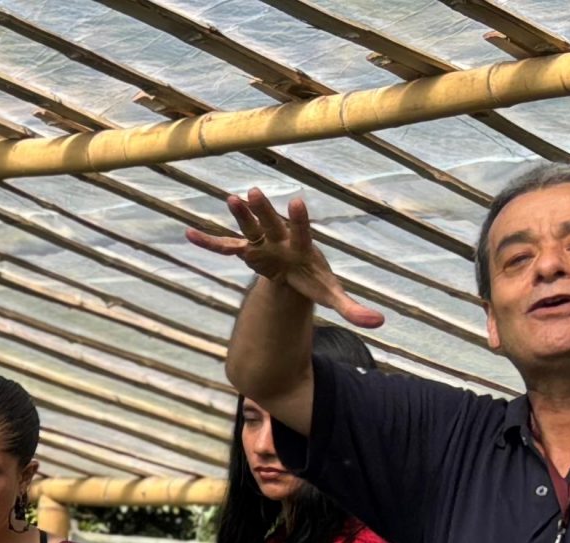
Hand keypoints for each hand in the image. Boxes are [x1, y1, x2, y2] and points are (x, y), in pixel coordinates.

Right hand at [187, 191, 383, 329]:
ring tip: (230, 198)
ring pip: (249, 228)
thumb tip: (380, 322)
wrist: (297, 267)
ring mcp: (262, 243)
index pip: (301, 232)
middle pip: (271, 224)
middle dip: (263, 210)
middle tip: (255, 191)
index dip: (298, 219)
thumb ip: (353, 308)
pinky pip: (225, 247)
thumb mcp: (332, 295)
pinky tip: (189, 234)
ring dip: (240, 215)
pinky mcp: (247, 250)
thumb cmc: (313, 278)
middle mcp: (281, 240)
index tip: (296, 201)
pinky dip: (208, 242)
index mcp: (301, 248)